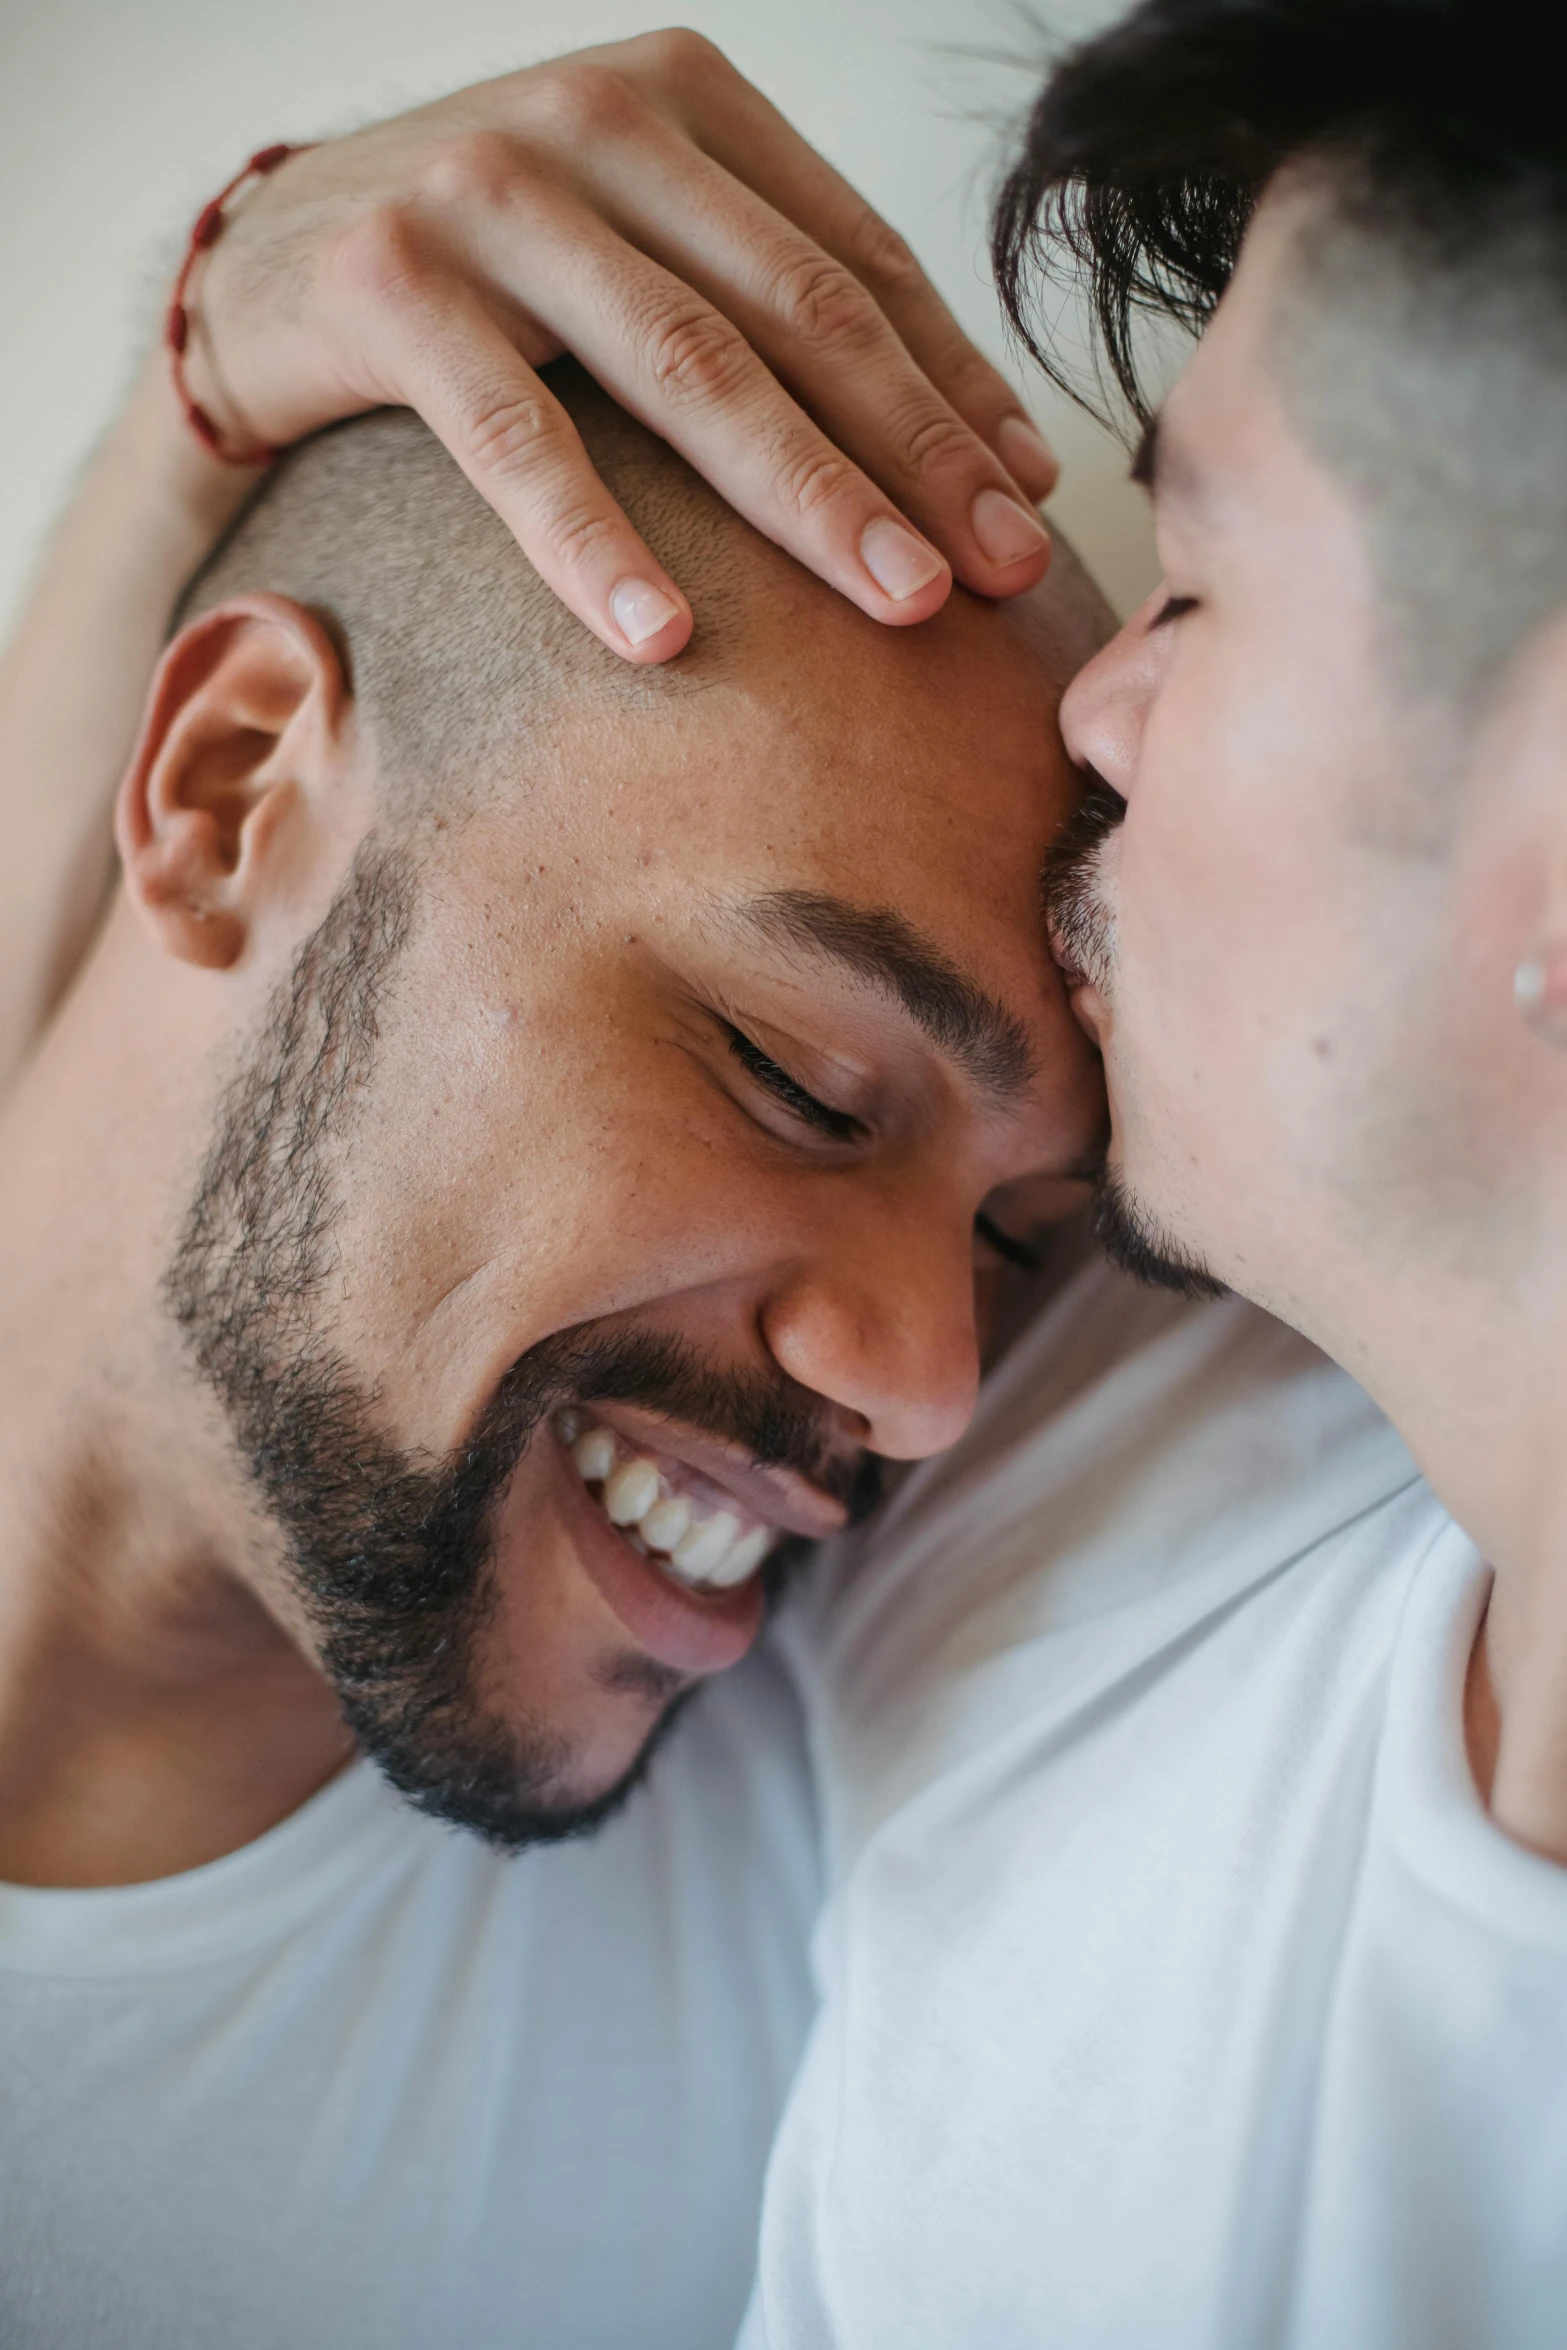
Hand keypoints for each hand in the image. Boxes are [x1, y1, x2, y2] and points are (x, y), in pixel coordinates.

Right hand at [183, 29, 1057, 664]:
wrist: (258, 263)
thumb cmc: (488, 277)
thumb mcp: (636, 250)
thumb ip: (765, 303)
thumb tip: (968, 446)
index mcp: (685, 99)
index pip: (855, 260)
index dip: (954, 387)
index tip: (1029, 500)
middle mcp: (598, 120)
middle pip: (796, 313)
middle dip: (917, 453)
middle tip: (1003, 574)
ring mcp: (488, 192)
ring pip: (684, 365)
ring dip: (804, 496)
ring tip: (899, 605)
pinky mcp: (388, 282)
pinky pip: (515, 438)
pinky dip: (593, 543)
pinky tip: (664, 639)